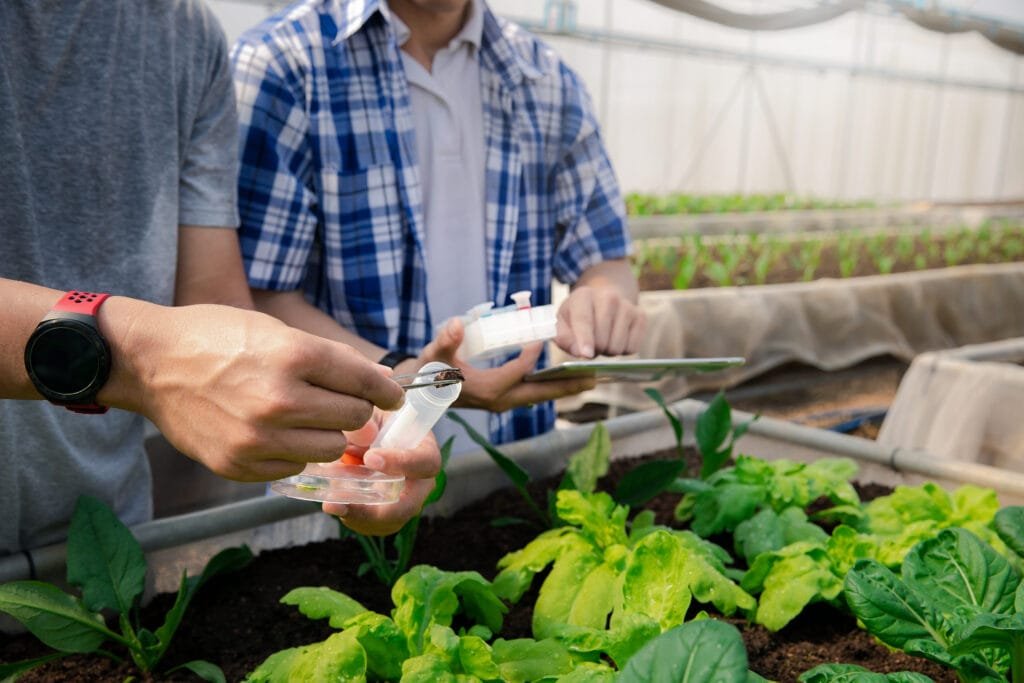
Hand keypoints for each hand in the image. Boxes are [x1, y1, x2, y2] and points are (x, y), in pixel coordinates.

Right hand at [107, 301, 404, 481]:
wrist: (150, 363)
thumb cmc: (216, 337)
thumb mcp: (275, 330)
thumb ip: (331, 359)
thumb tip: (381, 380)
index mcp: (293, 355)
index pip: (364, 382)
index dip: (387, 391)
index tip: (393, 396)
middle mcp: (279, 399)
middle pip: (354, 418)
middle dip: (355, 410)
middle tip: (342, 403)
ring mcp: (258, 437)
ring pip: (330, 447)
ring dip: (328, 433)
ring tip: (307, 417)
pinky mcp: (239, 465)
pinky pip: (295, 465)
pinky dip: (295, 451)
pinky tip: (276, 432)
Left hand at [324, 412, 441, 535]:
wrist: (373, 438)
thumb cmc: (378, 423)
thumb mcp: (373, 415)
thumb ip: (365, 424)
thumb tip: (361, 436)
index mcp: (425, 452)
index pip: (424, 462)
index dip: (401, 463)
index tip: (370, 458)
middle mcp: (420, 484)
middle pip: (408, 506)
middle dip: (374, 509)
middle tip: (339, 501)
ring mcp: (405, 504)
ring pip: (386, 521)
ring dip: (356, 514)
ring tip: (330, 502)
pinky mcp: (386, 517)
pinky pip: (371, 525)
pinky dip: (350, 516)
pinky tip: (333, 503)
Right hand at [398, 318, 595, 412]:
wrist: (420, 392)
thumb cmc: (427, 371)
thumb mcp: (433, 354)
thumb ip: (445, 340)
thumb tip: (456, 324)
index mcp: (486, 389)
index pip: (519, 371)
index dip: (533, 354)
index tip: (543, 337)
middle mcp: (499, 400)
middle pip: (540, 392)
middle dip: (567, 384)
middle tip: (595, 377)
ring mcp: (502, 403)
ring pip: (539, 396)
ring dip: (563, 388)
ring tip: (589, 380)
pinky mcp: (502, 400)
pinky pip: (532, 394)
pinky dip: (550, 387)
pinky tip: (565, 381)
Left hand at [554, 285, 645, 358]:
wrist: (605, 299)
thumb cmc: (579, 315)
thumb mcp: (563, 322)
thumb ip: (563, 338)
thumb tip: (580, 352)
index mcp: (583, 296)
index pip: (584, 320)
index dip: (585, 339)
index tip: (586, 354)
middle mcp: (608, 297)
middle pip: (601, 339)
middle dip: (594, 349)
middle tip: (590, 343)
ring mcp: (627, 306)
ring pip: (617, 346)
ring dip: (608, 351)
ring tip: (603, 339)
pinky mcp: (641, 316)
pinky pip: (632, 348)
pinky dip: (623, 350)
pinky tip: (616, 338)